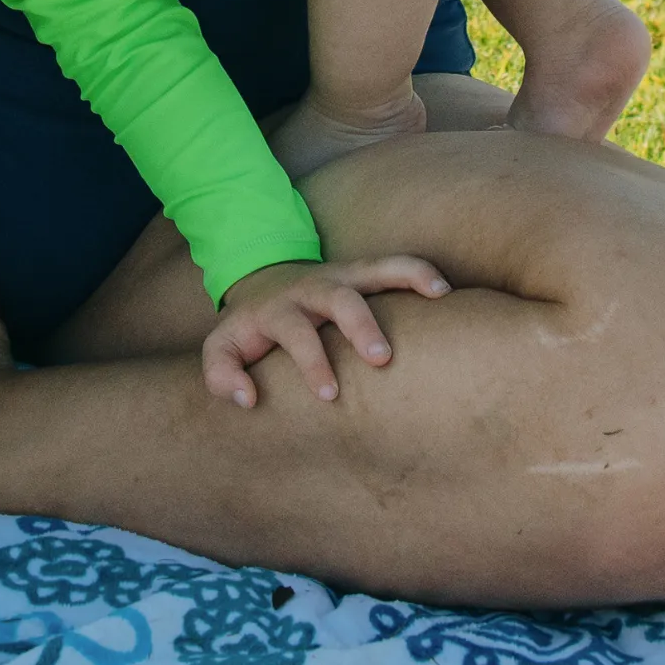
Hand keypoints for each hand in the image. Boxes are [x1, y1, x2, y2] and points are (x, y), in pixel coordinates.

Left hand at [203, 253, 451, 405]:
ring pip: (371, 271)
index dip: (310, 360)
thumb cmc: (249, 329)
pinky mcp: (359, 274)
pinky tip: (442, 289)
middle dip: (359, 324)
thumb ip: (221, 376)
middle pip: (335, 298)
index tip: (330, 393)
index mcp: (276, 310)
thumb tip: (248, 399)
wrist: (260, 282)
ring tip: (436, 296)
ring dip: (402, 280)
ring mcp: (338, 277)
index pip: (293, 330)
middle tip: (381, 358)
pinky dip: (417, 271)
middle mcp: (310, 288)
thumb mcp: (222, 349)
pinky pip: (391, 265)